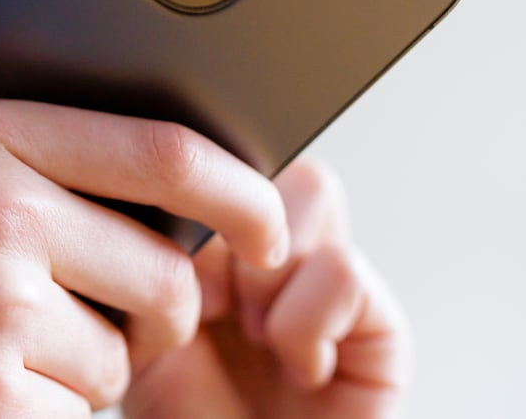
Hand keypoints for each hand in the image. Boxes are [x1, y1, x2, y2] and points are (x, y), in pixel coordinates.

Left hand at [122, 160, 411, 417]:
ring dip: (268, 268)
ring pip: (313, 191)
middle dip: (235, 221)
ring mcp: (333, 292)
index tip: (158, 254)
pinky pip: (347, 271)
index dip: (190, 197)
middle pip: (270, 160)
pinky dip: (307, 320)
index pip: (223, 165)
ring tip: (252, 333)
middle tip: (208, 296)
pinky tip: (293, 363)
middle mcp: (282, 262)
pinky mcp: (383, 334)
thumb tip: (155, 194)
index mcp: (223, 252)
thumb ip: (155, 264)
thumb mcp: (142, 336)